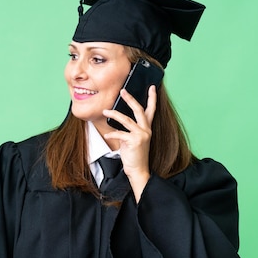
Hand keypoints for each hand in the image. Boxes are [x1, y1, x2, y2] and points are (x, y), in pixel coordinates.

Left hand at [103, 85, 156, 201]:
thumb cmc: (135, 155)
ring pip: (127, 120)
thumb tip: (119, 119)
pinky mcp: (135, 141)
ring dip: (114, 114)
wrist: (139, 170)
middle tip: (122, 91)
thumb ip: (129, 129)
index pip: (151, 110)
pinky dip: (112, 133)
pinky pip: (120, 134)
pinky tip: (107, 133)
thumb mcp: (133, 140)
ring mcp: (141, 135)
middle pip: (139, 110)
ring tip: (105, 111)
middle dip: (130, 99)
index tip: (151, 87)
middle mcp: (146, 130)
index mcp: (147, 128)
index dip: (152, 98)